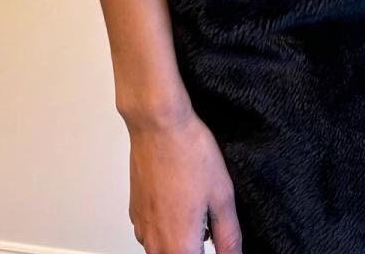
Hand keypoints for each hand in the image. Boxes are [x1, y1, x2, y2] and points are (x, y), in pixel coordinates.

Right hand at [127, 109, 242, 252]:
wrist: (157, 124)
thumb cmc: (188, 152)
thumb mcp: (222, 196)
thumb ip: (229, 237)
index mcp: (179, 246)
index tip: (218, 240)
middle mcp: (155, 244)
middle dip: (198, 249)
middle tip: (211, 225)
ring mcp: (142, 228)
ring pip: (164, 250)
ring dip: (183, 242)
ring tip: (199, 210)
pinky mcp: (136, 213)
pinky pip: (153, 234)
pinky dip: (169, 227)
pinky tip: (182, 201)